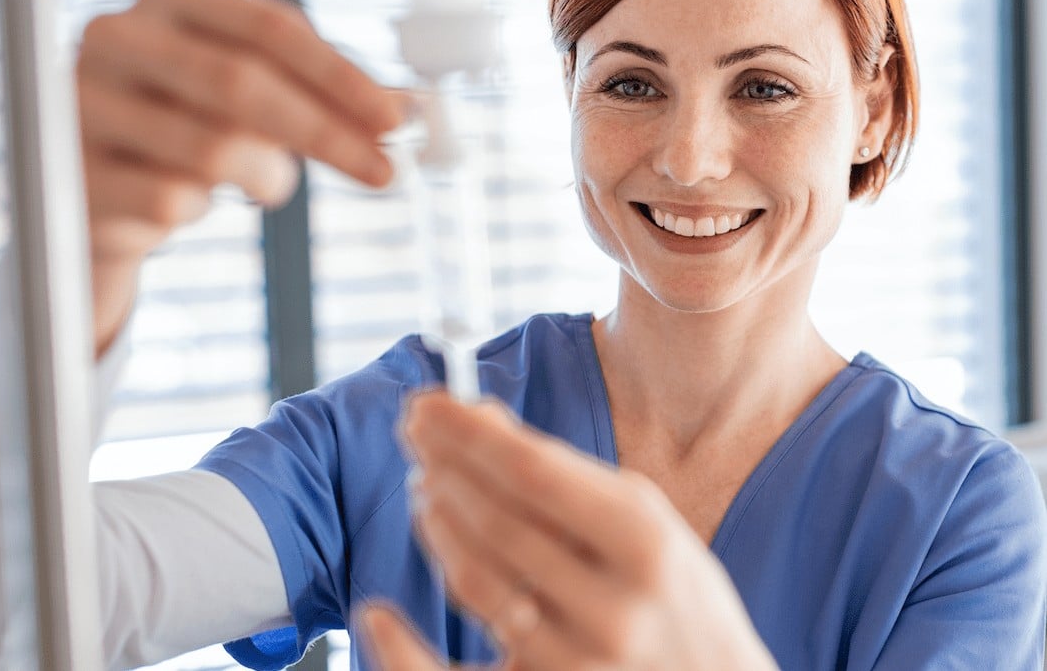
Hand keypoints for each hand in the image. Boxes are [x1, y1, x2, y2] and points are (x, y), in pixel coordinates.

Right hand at [76, 0, 403, 352]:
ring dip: (266, 178)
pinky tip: (195, 199)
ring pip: (213, 151)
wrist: (96, 179)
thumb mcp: (253, 84)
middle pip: (244, 85)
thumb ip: (323, 88)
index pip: (270, 27)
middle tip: (384, 174)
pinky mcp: (70, 172)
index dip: (341, 76)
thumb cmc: (191, 117)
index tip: (396, 121)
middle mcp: (116, 34)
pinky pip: (173, 201)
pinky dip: (204, 208)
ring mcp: (81, 102)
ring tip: (268, 181)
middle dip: (327, 135)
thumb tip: (410, 108)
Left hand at [363, 391, 777, 670]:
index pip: (535, 471)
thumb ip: (565, 475)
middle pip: (498, 521)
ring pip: (477, 582)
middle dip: (444, 467)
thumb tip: (478, 419)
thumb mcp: (642, 522)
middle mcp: (614, 607)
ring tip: (423, 488)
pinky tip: (377, 613)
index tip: (425, 404)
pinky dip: (404, 650)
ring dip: (436, 524)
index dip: (469, 434)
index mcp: (646, 542)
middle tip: (413, 434)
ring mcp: (580, 662)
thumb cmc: (672, 592)